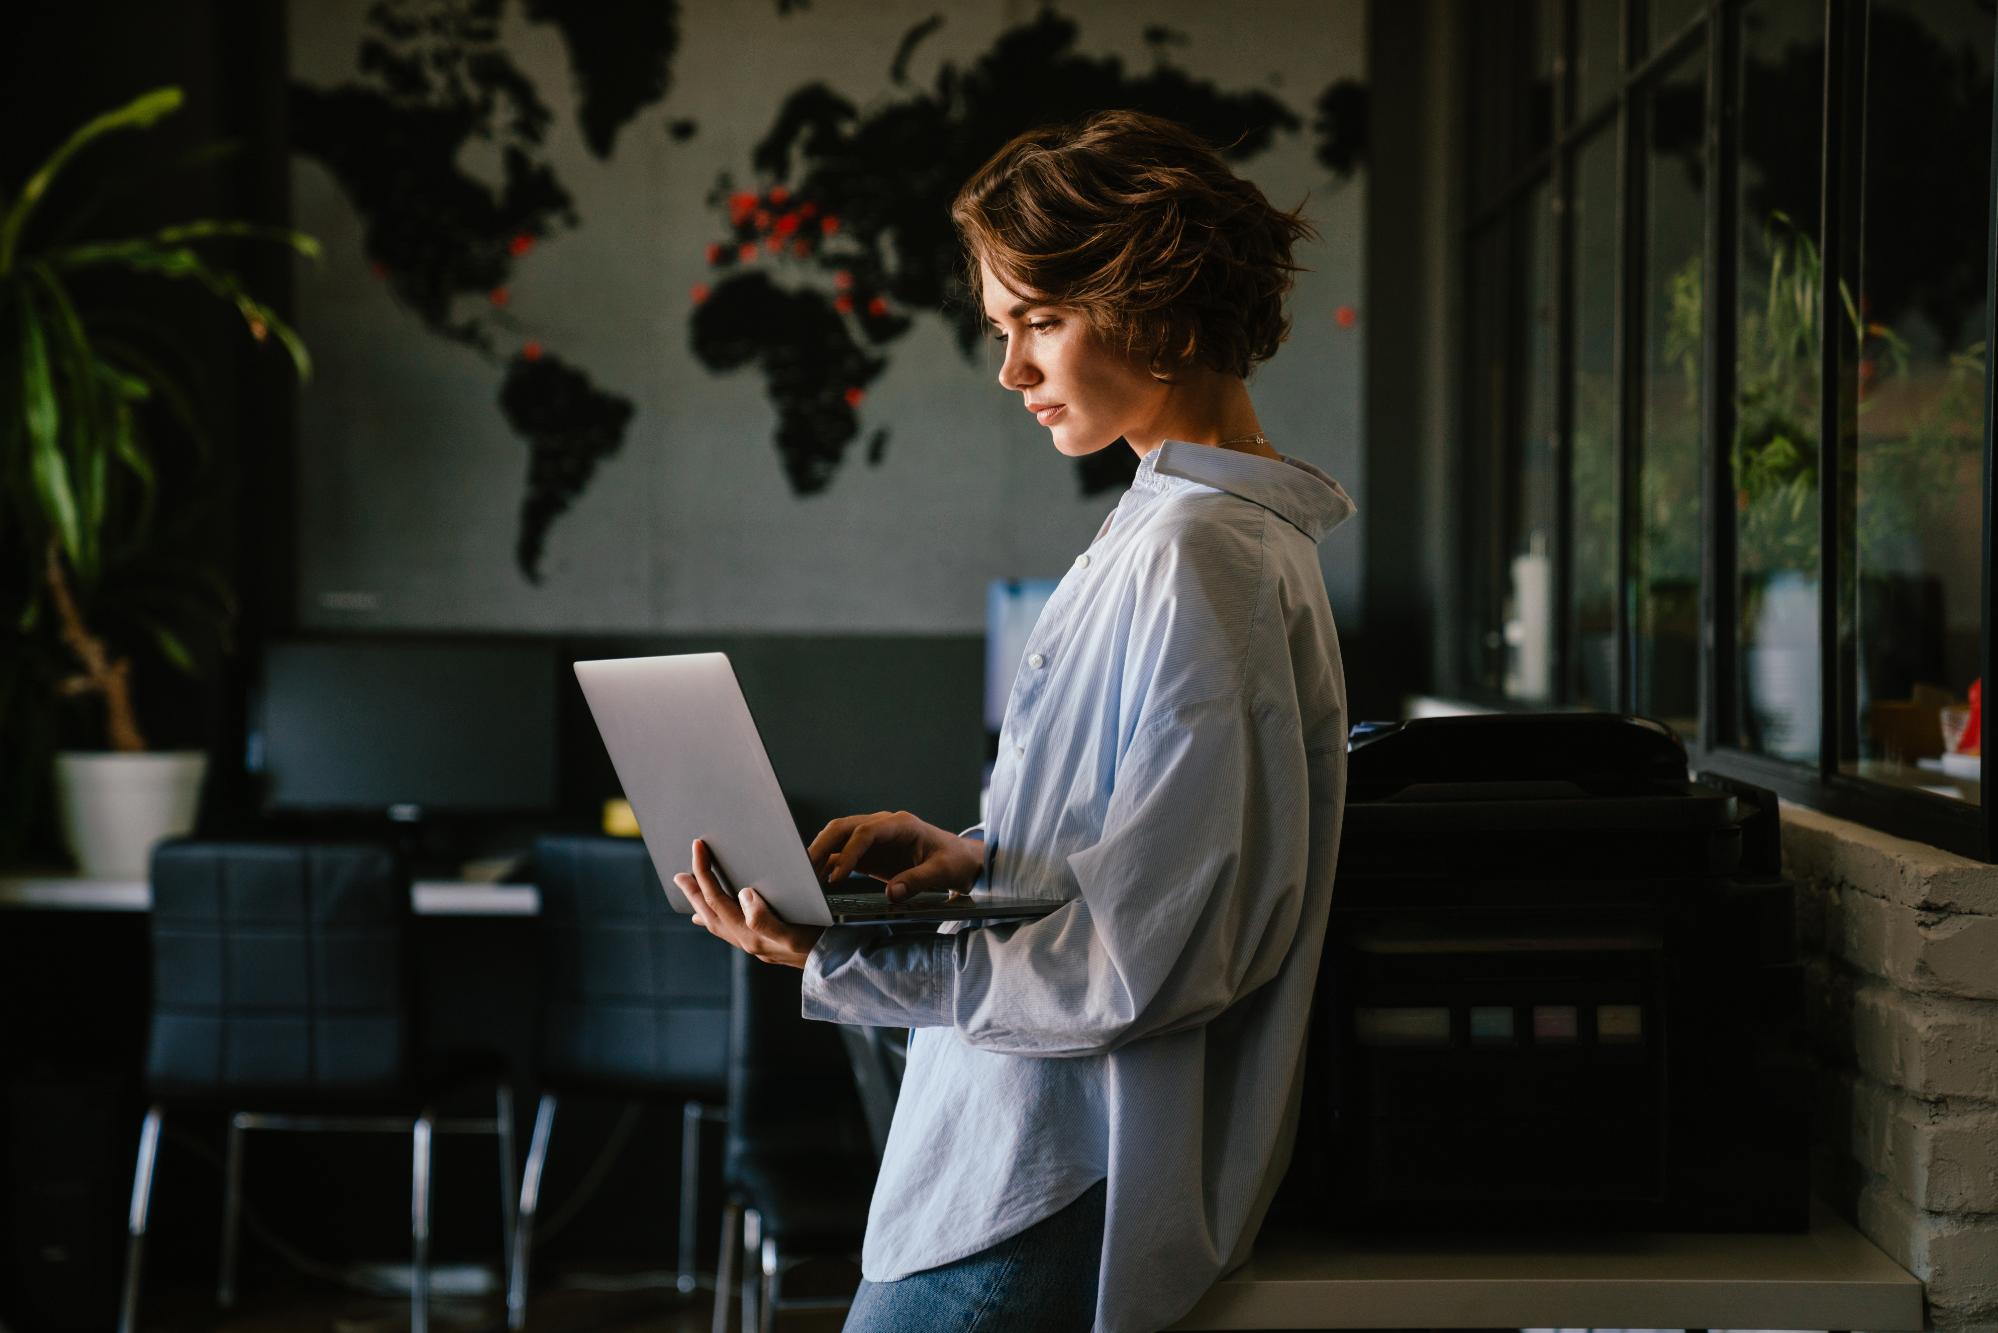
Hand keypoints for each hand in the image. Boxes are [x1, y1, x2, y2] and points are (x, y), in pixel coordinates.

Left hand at [675, 837, 823, 968]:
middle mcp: (744, 941)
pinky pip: (725, 930)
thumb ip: (763, 918)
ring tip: (688, 889)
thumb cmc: (815, 945)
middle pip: (710, 911)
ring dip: (699, 903)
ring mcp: (749, 944)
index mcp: (748, 934)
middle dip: (694, 889)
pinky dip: (712, 920)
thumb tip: (743, 895)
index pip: (717, 898)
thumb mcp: (791, 933)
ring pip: (714, 922)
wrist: (830, 965)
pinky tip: (707, 919)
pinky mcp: (758, 944)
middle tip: (680, 873)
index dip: (705, 872)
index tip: (699, 848)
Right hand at [806, 809, 982, 903]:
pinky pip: (843, 854)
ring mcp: (875, 838)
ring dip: (821, 853)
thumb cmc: (955, 861)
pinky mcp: (871, 853)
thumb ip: (918, 881)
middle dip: (822, 846)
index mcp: (901, 825)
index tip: (837, 877)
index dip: (849, 853)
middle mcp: (884, 826)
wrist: (961, 861)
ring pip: (839, 838)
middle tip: (804, 870)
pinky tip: (818, 880)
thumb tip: (892, 894)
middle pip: (844, 828)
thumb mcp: (942, 872)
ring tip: (804, 876)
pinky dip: (829, 864)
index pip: (866, 832)